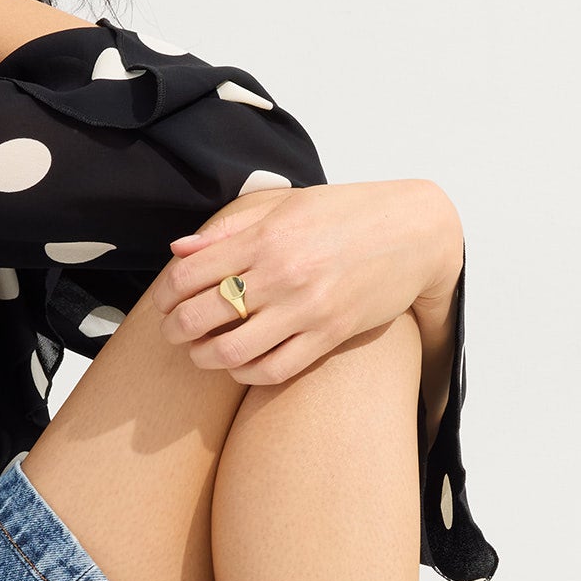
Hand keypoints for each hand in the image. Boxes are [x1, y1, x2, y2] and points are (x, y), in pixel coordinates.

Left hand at [155, 179, 461, 385]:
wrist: (416, 233)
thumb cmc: (349, 213)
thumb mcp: (289, 206)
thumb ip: (230, 229)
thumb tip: (179, 251)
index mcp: (267, 236)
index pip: (188, 274)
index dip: (165, 294)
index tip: (164, 301)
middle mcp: (283, 274)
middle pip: (202, 316)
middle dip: (175, 330)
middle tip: (173, 331)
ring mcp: (307, 309)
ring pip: (232, 351)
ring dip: (205, 357)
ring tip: (201, 352)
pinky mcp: (330, 336)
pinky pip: (273, 370)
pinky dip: (245, 373)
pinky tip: (238, 365)